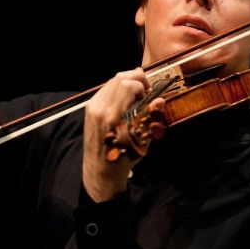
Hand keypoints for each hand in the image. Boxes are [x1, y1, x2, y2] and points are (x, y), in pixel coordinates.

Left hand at [82, 67, 163, 201]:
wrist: (101, 170)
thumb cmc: (124, 158)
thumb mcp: (143, 140)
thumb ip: (152, 117)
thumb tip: (160, 99)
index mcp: (113, 118)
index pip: (127, 85)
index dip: (142, 85)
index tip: (148, 95)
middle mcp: (100, 109)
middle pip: (118, 78)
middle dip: (135, 79)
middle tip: (144, 90)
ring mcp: (92, 108)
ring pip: (111, 81)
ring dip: (126, 82)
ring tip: (136, 93)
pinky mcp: (89, 109)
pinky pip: (105, 89)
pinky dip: (117, 88)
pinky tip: (124, 98)